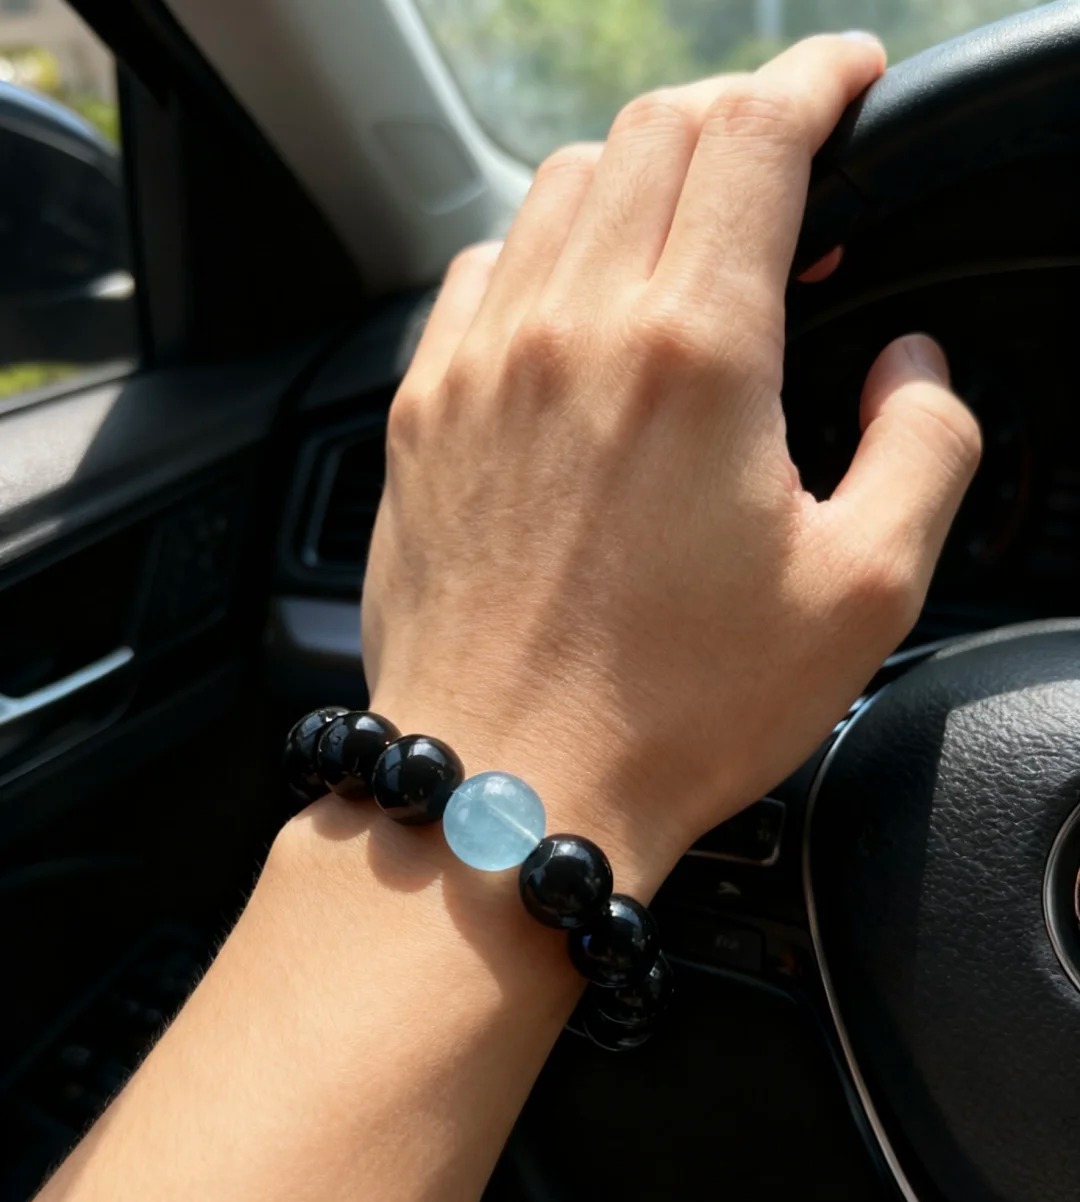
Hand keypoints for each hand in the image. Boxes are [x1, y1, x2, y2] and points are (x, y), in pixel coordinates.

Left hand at [361, 35, 980, 893]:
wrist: (507, 785)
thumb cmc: (674, 711)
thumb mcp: (862, 592)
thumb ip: (922, 444)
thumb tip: (911, 367)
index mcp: (692, 355)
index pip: (756, 132)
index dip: (817, 79)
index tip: (847, 81)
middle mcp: (571, 333)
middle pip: (654, 133)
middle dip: (734, 119)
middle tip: (781, 171)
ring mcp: (479, 367)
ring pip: (558, 187)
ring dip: (637, 178)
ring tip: (684, 239)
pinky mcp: (420, 413)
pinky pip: (480, 271)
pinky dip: (542, 253)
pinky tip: (574, 309)